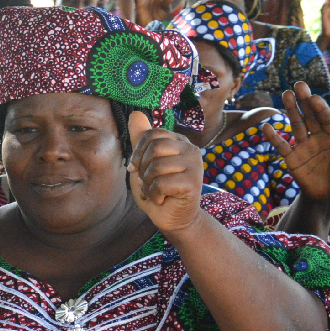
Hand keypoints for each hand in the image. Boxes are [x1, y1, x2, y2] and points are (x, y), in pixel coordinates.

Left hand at [128, 111, 204, 232]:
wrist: (173, 217)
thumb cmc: (158, 190)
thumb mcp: (144, 163)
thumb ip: (141, 139)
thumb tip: (135, 112)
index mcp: (178, 141)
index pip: (152, 134)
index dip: (137, 153)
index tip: (135, 169)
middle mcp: (190, 148)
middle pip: (154, 148)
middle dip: (142, 169)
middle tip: (148, 182)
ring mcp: (195, 164)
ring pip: (156, 166)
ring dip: (147, 184)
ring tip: (154, 191)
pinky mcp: (194, 181)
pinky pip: (161, 183)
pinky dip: (154, 195)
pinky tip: (161, 199)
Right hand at [264, 82, 329, 202]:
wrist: (327, 194)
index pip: (327, 119)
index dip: (321, 108)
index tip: (315, 98)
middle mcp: (318, 137)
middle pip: (311, 116)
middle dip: (305, 101)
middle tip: (299, 85)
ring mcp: (304, 146)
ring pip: (297, 124)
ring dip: (291, 110)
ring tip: (286, 94)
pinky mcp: (292, 158)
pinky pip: (282, 145)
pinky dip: (274, 137)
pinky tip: (266, 127)